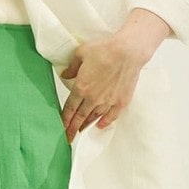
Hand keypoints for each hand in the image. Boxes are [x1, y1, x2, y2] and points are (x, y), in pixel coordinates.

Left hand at [57, 8, 171, 143]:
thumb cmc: (104, 50)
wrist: (127, 52)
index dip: (64, 120)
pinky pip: (111, 116)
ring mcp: (108, 101)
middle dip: (72, 129)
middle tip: (68, 138)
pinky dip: (104, 122)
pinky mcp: (121, 101)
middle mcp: (93, 98)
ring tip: (81, 130)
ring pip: (94, 117)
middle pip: (80, 117)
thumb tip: (65, 74)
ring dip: (86, 125)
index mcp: (81, 88)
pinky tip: (99, 125)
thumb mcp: (80, 53)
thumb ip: (72, 67)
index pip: (69, 109)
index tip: (60, 128)